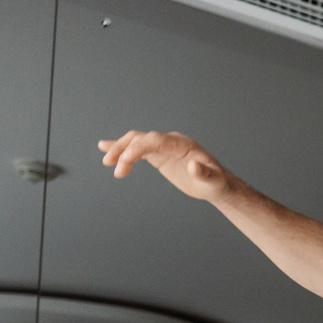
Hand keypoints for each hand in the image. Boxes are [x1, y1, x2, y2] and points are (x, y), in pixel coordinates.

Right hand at [97, 131, 231, 201]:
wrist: (216, 184)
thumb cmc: (216, 183)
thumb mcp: (214, 181)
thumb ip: (205, 173)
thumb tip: (193, 166)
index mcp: (181, 144)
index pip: (154, 139)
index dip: (137, 148)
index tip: (124, 162)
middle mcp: (170, 141)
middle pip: (141, 138)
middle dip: (124, 149)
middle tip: (110, 164)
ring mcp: (163, 147)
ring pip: (136, 141)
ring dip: (119, 149)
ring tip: (107, 162)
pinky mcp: (159, 155)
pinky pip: (138, 149)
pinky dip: (122, 150)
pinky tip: (106, 150)